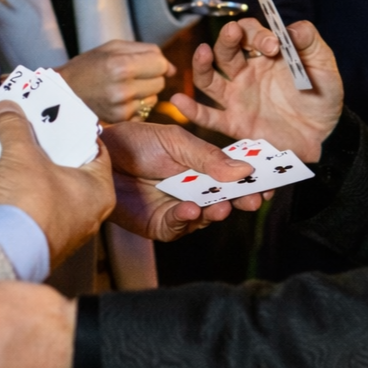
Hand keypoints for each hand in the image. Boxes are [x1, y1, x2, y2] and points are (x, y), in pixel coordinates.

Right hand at [0, 101, 114, 265]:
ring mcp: (67, 229)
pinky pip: (34, 208)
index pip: (94, 148)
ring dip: (30, 171)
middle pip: (69, 168)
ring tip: (11, 151)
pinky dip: (21, 193)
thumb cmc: (31, 205)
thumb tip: (8, 110)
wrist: (6, 252)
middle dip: (46, 148)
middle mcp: (89, 212)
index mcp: (99, 190)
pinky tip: (2, 180)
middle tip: (29, 130)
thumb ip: (15, 127)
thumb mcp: (22, 155)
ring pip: (50, 188)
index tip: (56, 115)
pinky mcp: (43, 240)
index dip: (74, 128)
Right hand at [56, 41, 175, 123]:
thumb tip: (172, 68)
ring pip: (155, 98)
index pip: (161, 63)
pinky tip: (120, 100)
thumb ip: (146, 51)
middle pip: (161, 82)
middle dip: (151, 76)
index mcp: (121, 65)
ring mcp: (123, 107)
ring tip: (123, 87)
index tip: (143, 62)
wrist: (64, 92)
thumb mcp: (113, 47)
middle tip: (131, 74)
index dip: (155, 62)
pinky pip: (144, 111)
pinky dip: (137, 105)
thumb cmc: (89, 65)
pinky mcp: (121, 120)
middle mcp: (123, 88)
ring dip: (145, 92)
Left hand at [102, 121, 265, 240]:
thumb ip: (207, 157)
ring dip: (217, 211)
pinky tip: (190, 209)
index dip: (253, 180)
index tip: (270, 182)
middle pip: (227, 198)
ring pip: (207, 216)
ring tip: (221, 205)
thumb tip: (244, 169)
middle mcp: (195, 189)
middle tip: (254, 200)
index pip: (234, 175)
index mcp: (203, 165)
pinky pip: (179, 227)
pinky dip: (186, 219)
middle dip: (242, 200)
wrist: (97, 156)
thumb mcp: (175, 141)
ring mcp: (179, 208)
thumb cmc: (134, 141)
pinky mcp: (160, 225)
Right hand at [171, 19, 343, 161]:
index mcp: (265, 55)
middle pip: (226, 49)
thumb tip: (294, 27)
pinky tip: (179, 101)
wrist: (324, 136)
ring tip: (203, 52)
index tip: (274, 45)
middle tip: (235, 33)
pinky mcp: (234, 123)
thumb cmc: (322, 98)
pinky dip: (192, 110)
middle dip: (229, 39)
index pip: (250, 33)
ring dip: (203, 63)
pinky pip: (209, 116)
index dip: (257, 33)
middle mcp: (246, 72)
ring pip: (210, 78)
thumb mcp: (324, 67)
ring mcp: (237, 97)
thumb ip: (311, 44)